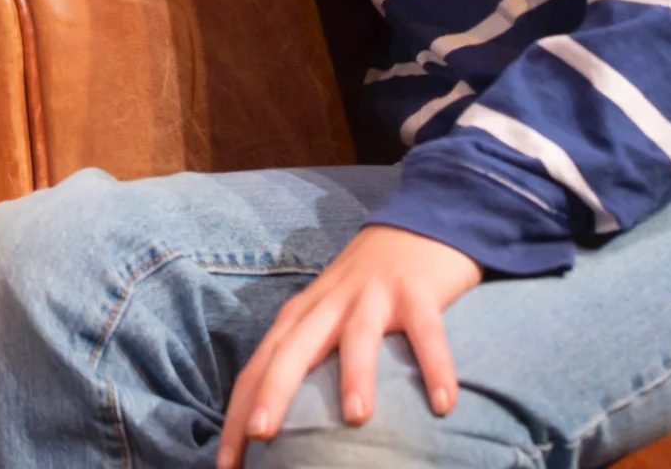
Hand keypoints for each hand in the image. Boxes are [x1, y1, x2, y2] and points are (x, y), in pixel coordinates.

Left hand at [218, 226, 481, 466]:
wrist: (413, 225)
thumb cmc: (365, 288)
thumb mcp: (326, 319)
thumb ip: (307, 359)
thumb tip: (281, 424)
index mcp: (301, 317)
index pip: (260, 365)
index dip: (240, 411)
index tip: (226, 462)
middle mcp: (328, 305)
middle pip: (291, 350)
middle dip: (271, 392)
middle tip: (258, 436)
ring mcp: (371, 296)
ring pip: (357, 337)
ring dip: (355, 374)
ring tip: (355, 418)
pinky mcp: (416, 292)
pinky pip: (425, 331)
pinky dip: (435, 364)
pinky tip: (444, 403)